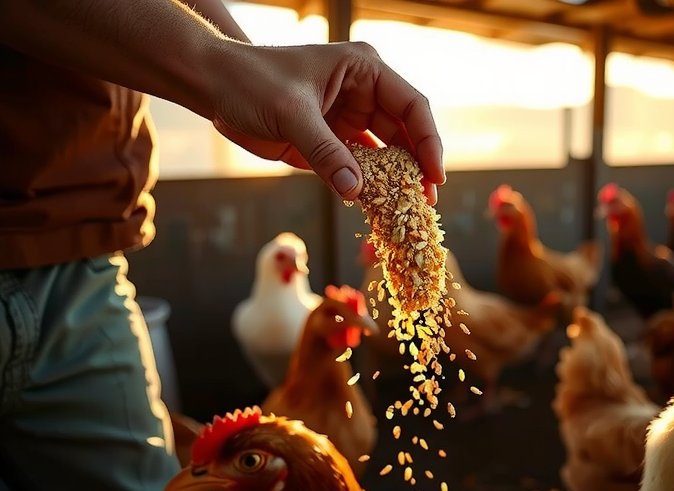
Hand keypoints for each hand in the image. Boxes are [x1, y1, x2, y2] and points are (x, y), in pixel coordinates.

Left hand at [209, 41, 444, 203]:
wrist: (213, 87)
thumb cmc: (251, 81)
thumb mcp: (291, 112)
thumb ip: (324, 151)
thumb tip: (355, 191)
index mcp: (364, 71)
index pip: (411, 106)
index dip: (428, 141)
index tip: (434, 175)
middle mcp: (364, 94)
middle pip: (405, 134)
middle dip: (417, 167)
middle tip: (426, 202)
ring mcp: (348, 120)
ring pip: (385, 155)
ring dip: (395, 182)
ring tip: (408, 211)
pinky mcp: (331, 143)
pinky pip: (358, 169)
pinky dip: (367, 189)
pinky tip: (378, 209)